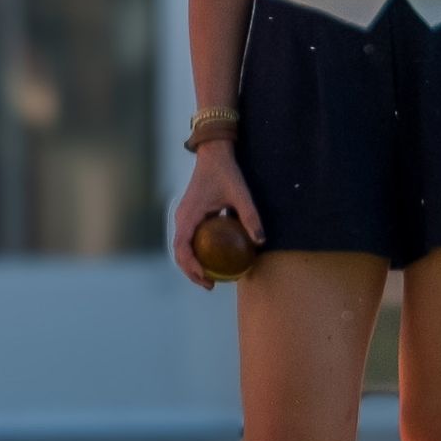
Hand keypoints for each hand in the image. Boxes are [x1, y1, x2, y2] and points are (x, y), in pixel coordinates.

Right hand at [169, 137, 262, 290]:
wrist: (213, 154)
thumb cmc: (225, 173)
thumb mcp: (241, 194)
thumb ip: (250, 217)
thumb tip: (261, 241)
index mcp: (188, 216)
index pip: (182, 248)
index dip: (191, 267)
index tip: (206, 278)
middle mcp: (182, 218)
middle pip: (179, 252)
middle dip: (191, 272)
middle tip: (210, 285)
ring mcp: (185, 217)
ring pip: (183, 247)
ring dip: (193, 264)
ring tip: (210, 277)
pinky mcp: (191, 215)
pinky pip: (190, 239)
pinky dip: (197, 253)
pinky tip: (214, 258)